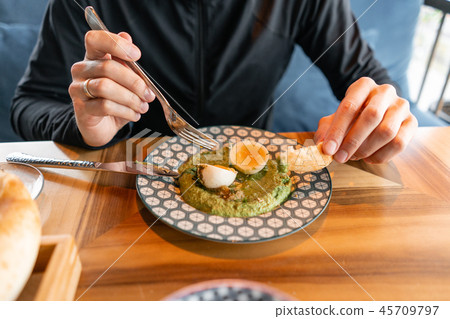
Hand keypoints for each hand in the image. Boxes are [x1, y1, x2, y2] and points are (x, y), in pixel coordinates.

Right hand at [68, 31, 154, 146]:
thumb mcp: (125, 80)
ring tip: (143, 106)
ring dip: (131, 98)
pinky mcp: (81, 109)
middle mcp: (81, 70)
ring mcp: (78, 89)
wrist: (103, 126)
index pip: (95, 39)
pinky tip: (134, 115)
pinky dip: (125, 111)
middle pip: (107, 67)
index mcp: (93, 57)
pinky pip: (105, 106)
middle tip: (148, 94)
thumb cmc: (115, 99)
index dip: (115, 44)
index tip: (137, 55)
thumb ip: (127, 62)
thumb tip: (126, 36)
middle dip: (134, 82)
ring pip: (105, 87)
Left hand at [315, 77, 417, 163]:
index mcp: (363, 85)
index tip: (328, 150)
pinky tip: (368, 158)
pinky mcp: (412, 122)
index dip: (337, 130)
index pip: (349, 106)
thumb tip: (323, 147)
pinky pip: (399, 143)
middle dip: (353, 141)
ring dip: (367, 149)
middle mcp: (385, 92)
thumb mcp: (334, 120)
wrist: (375, 113)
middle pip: (371, 116)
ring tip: (353, 156)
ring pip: (387, 131)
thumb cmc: (351, 117)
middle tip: (339, 158)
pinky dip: (381, 156)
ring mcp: (401, 106)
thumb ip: (326, 131)